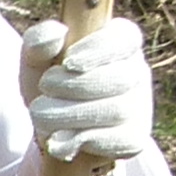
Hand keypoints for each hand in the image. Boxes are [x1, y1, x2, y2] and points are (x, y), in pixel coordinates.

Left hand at [19, 14, 153, 166]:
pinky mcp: (136, 139)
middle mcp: (136, 73)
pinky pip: (122, 141)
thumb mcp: (35, 60)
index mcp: (119, 43)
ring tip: (43, 116)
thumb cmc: (49, 85)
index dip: (99, 50)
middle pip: (121, 78)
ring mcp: (140, 108)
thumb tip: (58, 33)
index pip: (126, 38)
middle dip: (76, 86)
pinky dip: (87, 142)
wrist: (50, 130)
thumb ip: (39, 41)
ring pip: (118, 111)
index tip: (68, 63)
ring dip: (72, 115)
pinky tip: (62, 143)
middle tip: (45, 89)